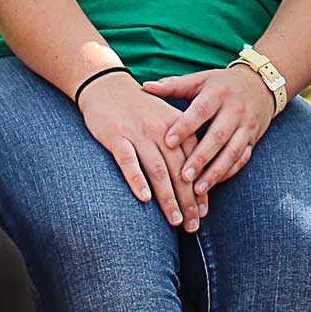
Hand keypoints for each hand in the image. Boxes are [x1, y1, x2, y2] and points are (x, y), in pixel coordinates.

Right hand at [76, 72, 204, 230]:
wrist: (107, 86)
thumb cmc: (139, 109)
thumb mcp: (166, 120)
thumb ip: (181, 144)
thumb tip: (193, 178)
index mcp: (178, 128)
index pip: (194, 163)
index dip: (200, 189)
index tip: (203, 213)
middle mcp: (162, 131)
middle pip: (179, 171)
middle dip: (188, 201)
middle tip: (192, 226)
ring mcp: (139, 133)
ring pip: (158, 170)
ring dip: (168, 198)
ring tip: (174, 220)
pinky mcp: (116, 136)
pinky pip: (128, 161)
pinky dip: (137, 180)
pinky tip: (144, 199)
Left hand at [143, 65, 275, 195]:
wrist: (260, 85)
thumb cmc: (221, 84)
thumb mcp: (200, 80)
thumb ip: (173, 86)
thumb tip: (145, 86)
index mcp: (217, 94)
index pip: (200, 111)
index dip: (184, 127)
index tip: (167, 142)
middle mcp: (234, 110)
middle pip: (217, 136)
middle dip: (200, 158)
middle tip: (182, 177)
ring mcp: (246, 127)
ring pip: (232, 152)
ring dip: (215, 172)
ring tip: (198, 190)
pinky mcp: (253, 139)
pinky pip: (242, 159)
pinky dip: (228, 173)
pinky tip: (212, 185)